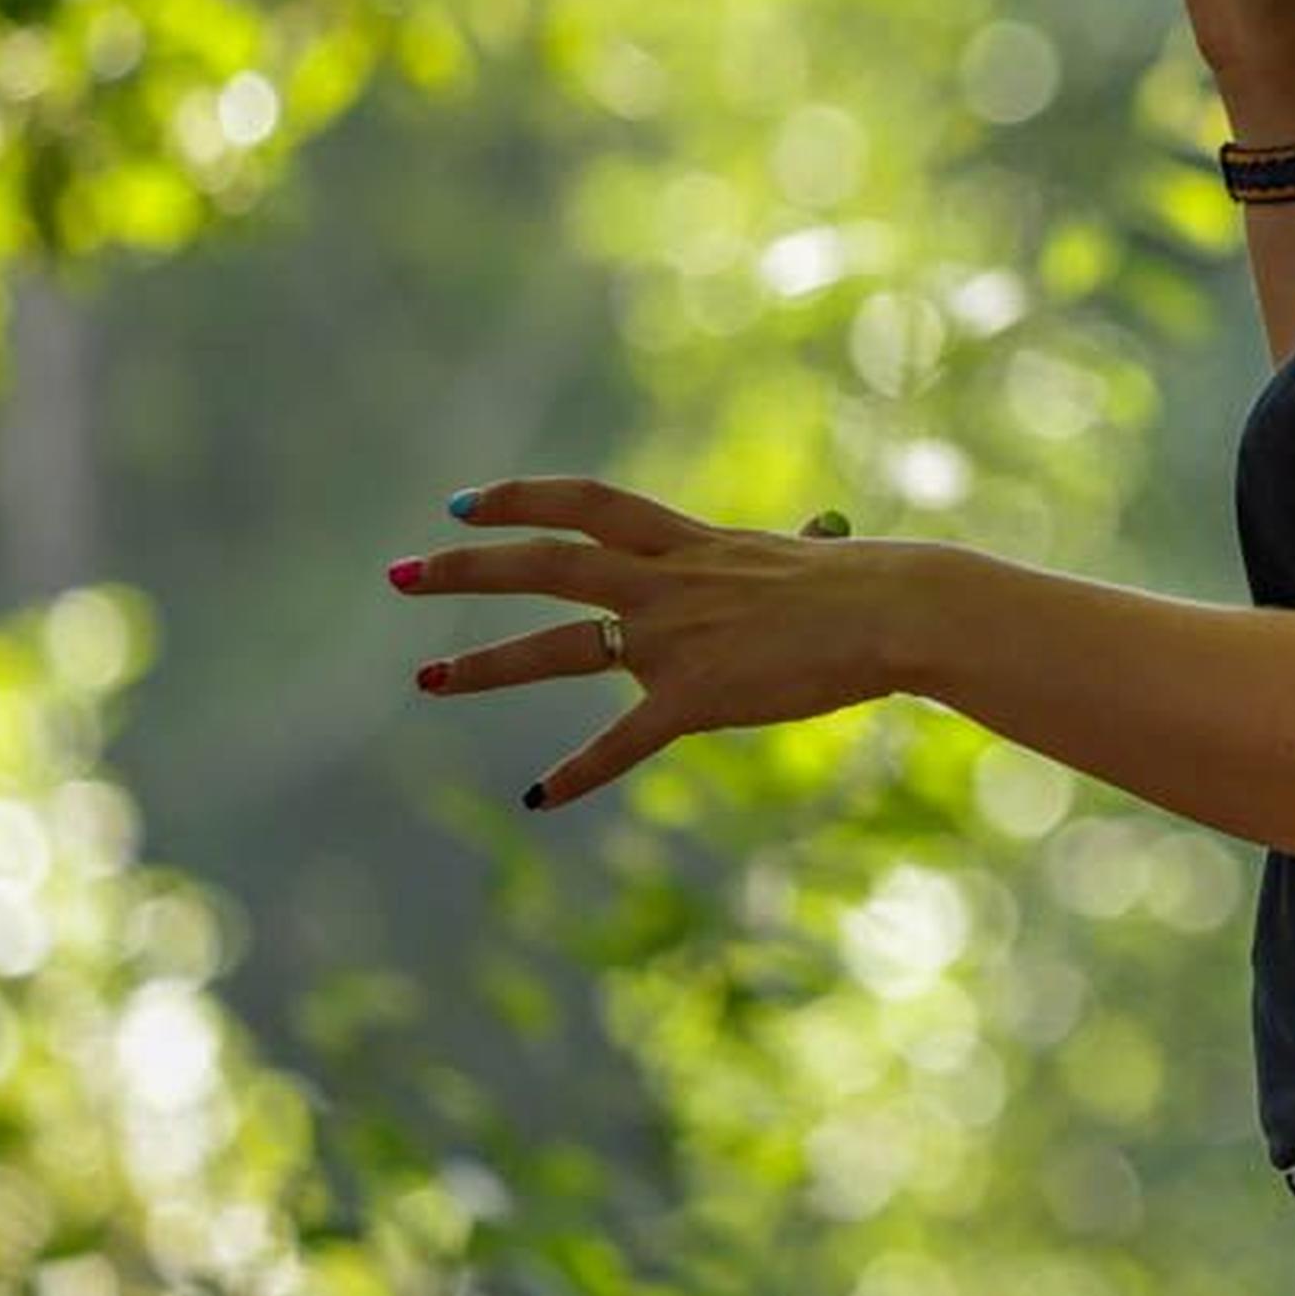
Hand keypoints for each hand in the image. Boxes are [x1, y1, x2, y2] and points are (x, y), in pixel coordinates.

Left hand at [397, 477, 883, 809]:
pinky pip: (622, 740)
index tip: (459, 504)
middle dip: (466, 570)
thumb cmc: (867, 583)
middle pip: (545, 562)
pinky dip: (578, 772)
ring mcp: (676, 637)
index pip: (583, 502)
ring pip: (559, 644)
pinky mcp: (698, 695)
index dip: (518, 498)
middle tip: (398, 575)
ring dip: (485, 661)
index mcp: (687, 543)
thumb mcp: (809, 556)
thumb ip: (794, 550)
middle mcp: (667, 581)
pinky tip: (538, 797)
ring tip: (426, 678)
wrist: (896, 610)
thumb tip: (825, 533)